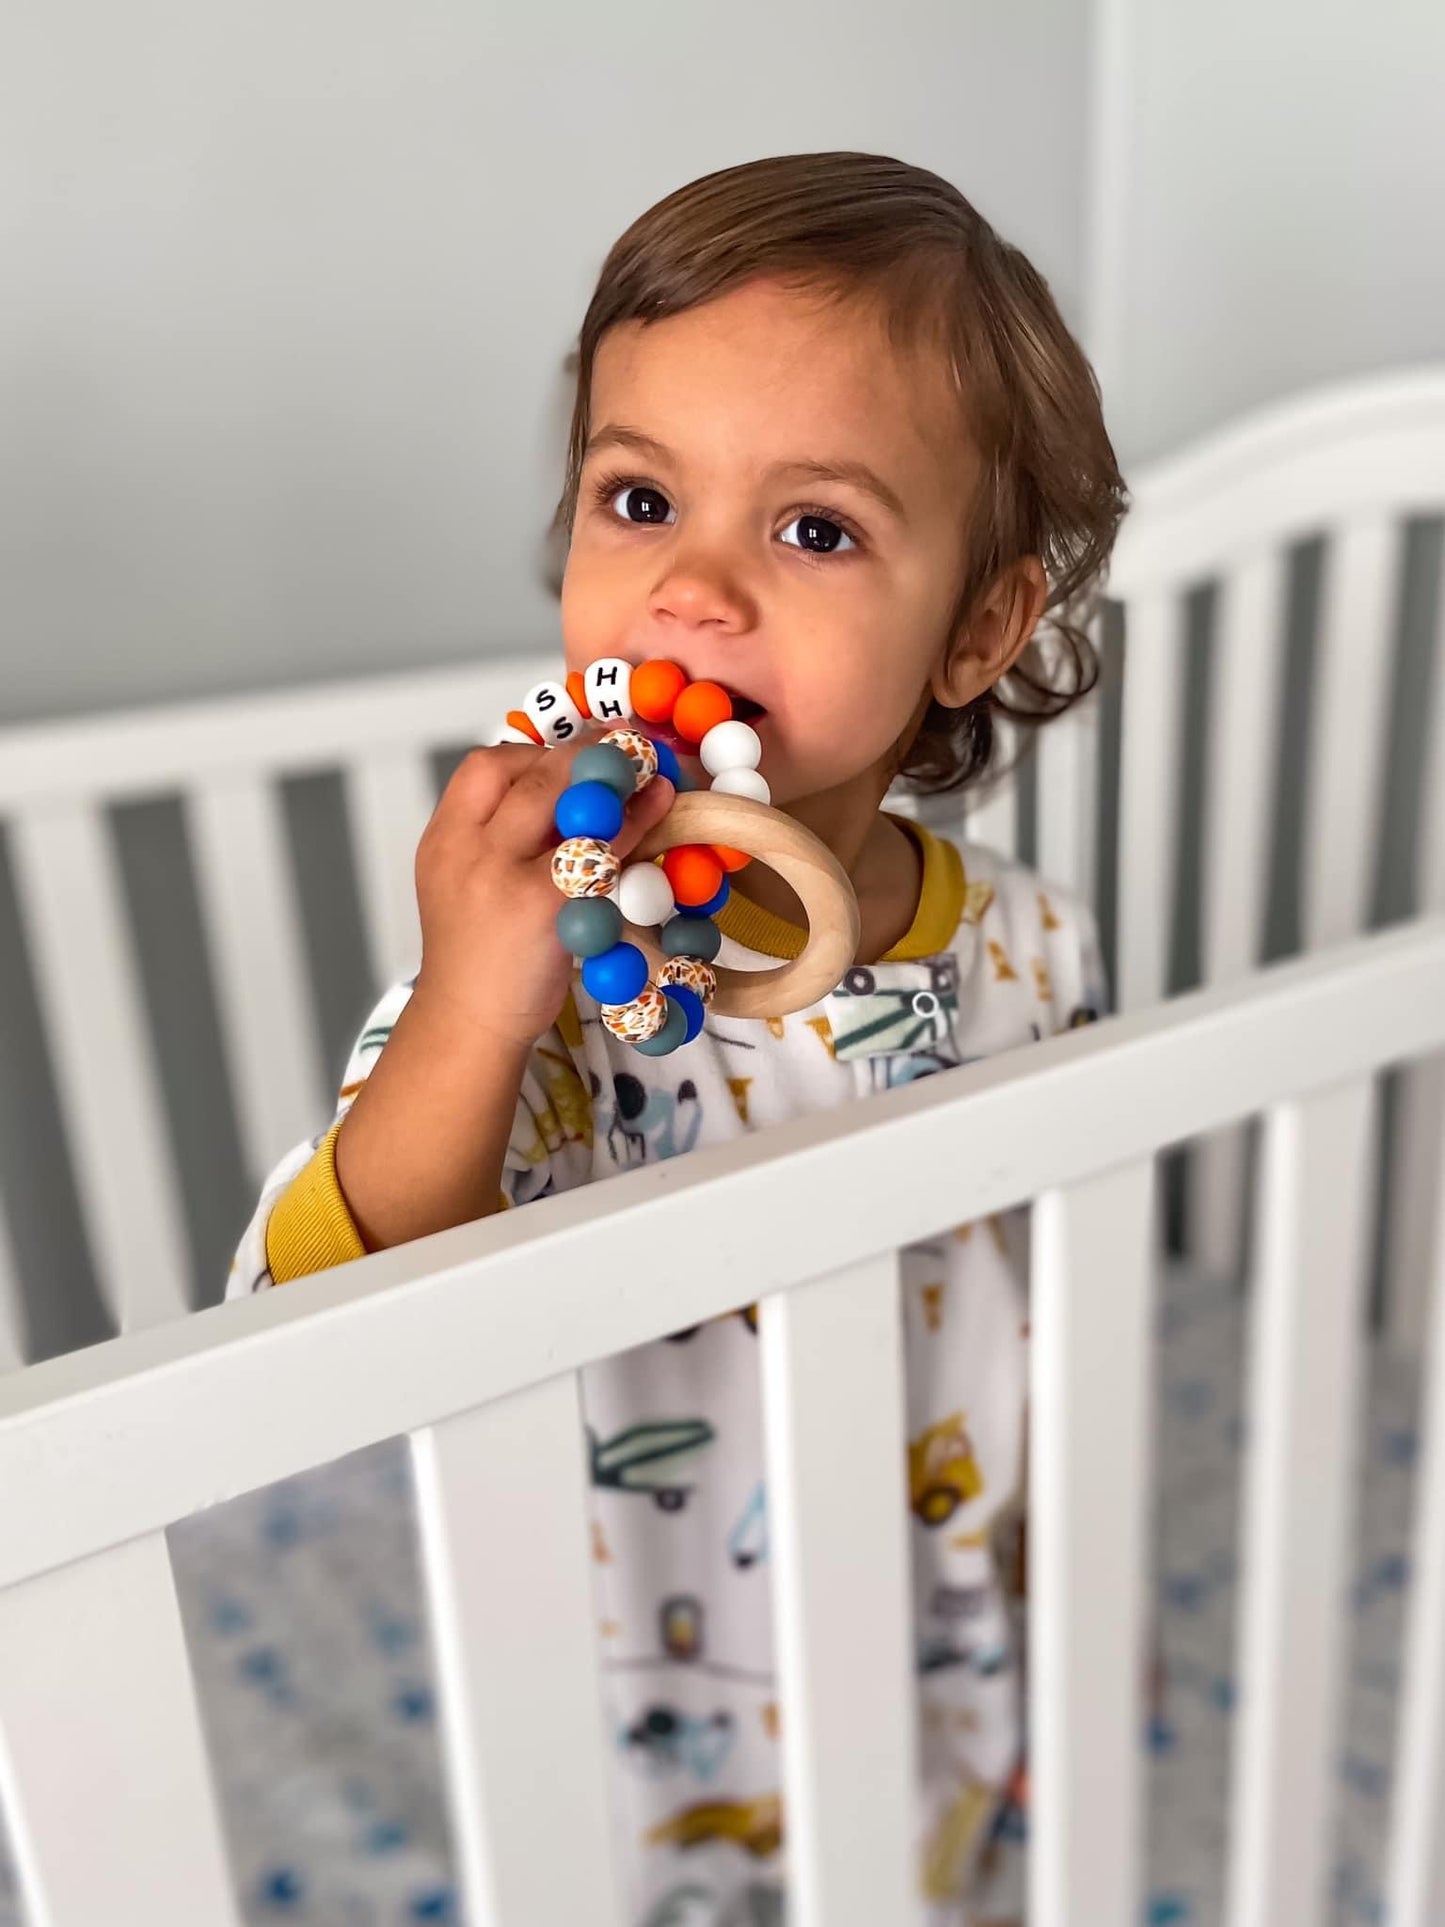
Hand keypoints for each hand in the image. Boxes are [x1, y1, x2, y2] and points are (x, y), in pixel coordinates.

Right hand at [410, 736, 674, 1053]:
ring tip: (652, 767)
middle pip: (529, 775)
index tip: (581, 749)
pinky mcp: (543, 906)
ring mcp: (502, 876)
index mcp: (443, 839)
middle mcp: (466, 849)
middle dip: (586, 753)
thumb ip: (503, 838)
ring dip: (613, 775)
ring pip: (561, 801)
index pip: (485, 767)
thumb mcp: (468, 883)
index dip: (540, 750)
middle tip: (629, 743)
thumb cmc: (478, 956)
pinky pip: (596, 848)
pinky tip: (658, 808)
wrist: (468, 1024)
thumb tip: (573, 788)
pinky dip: (634, 821)